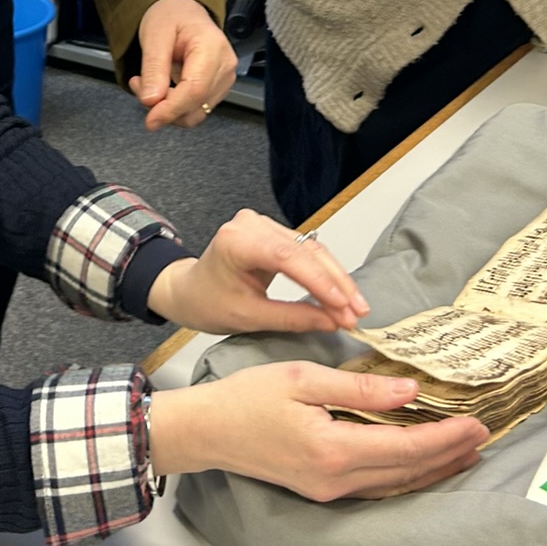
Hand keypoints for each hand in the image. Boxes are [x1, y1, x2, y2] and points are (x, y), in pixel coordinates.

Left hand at [129, 0, 238, 129]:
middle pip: (195, 105)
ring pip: (195, 112)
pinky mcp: (217, 89)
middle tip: (138, 85)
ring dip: (167, 108)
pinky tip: (160, 87)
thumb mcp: (154, 36)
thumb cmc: (171, 17)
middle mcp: (225, 66)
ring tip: (146, 83)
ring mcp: (224, 79)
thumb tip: (151, 101)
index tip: (150, 120)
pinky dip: (174, 106)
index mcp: (213, 47)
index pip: (195, 90)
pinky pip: (194, 108)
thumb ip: (153, 69)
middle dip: (163, 106)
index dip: (172, 109)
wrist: (182, 11)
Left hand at [148, 209, 370, 334]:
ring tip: (354, 307)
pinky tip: (340, 292)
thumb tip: (333, 321)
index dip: (321, 283)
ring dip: (335, 279)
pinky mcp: (272, 231)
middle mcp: (251, 225)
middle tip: (357, 312)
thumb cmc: (208, 302)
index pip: (288, 258)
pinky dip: (324, 273)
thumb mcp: (249, 318)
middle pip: (306, 251)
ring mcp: (262, 224)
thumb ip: (293, 318)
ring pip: (311, 249)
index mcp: (237, 242)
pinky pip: (305, 250)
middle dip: (336, 284)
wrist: (189, 291)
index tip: (344, 307)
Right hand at [149, 362, 487, 501]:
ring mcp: (328, 490)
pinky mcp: (322, 489)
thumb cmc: (247, 398)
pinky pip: (376, 487)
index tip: (476, 423)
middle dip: (449, 454)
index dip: (445, 438)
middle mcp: (335, 479)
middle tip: (484, 435)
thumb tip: (407, 391)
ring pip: (395, 485)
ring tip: (465, 452)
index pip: (405, 448)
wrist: (207, 430)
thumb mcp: (303, 377)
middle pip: (407, 472)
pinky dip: (406, 475)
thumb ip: (358, 387)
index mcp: (332, 450)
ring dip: (433, 469)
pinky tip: (420, 464)